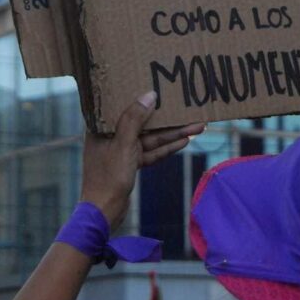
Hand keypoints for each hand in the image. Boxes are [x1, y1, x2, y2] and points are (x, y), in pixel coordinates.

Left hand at [79, 91, 204, 229]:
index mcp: (102, 127)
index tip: (161, 87)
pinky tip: (185, 141)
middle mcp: (111, 136)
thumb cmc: (108, 178)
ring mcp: (122, 151)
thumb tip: (149, 95)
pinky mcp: (130, 164)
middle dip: (167, 119)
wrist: (104, 212)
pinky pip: (151, 152)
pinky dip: (166, 148)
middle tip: (188, 110)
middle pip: (143, 122)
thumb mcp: (124, 144)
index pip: (124, 105)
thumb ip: (134, 119)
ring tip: (197, 126)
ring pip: (151, 138)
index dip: (142, 97)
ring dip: (173, 134)